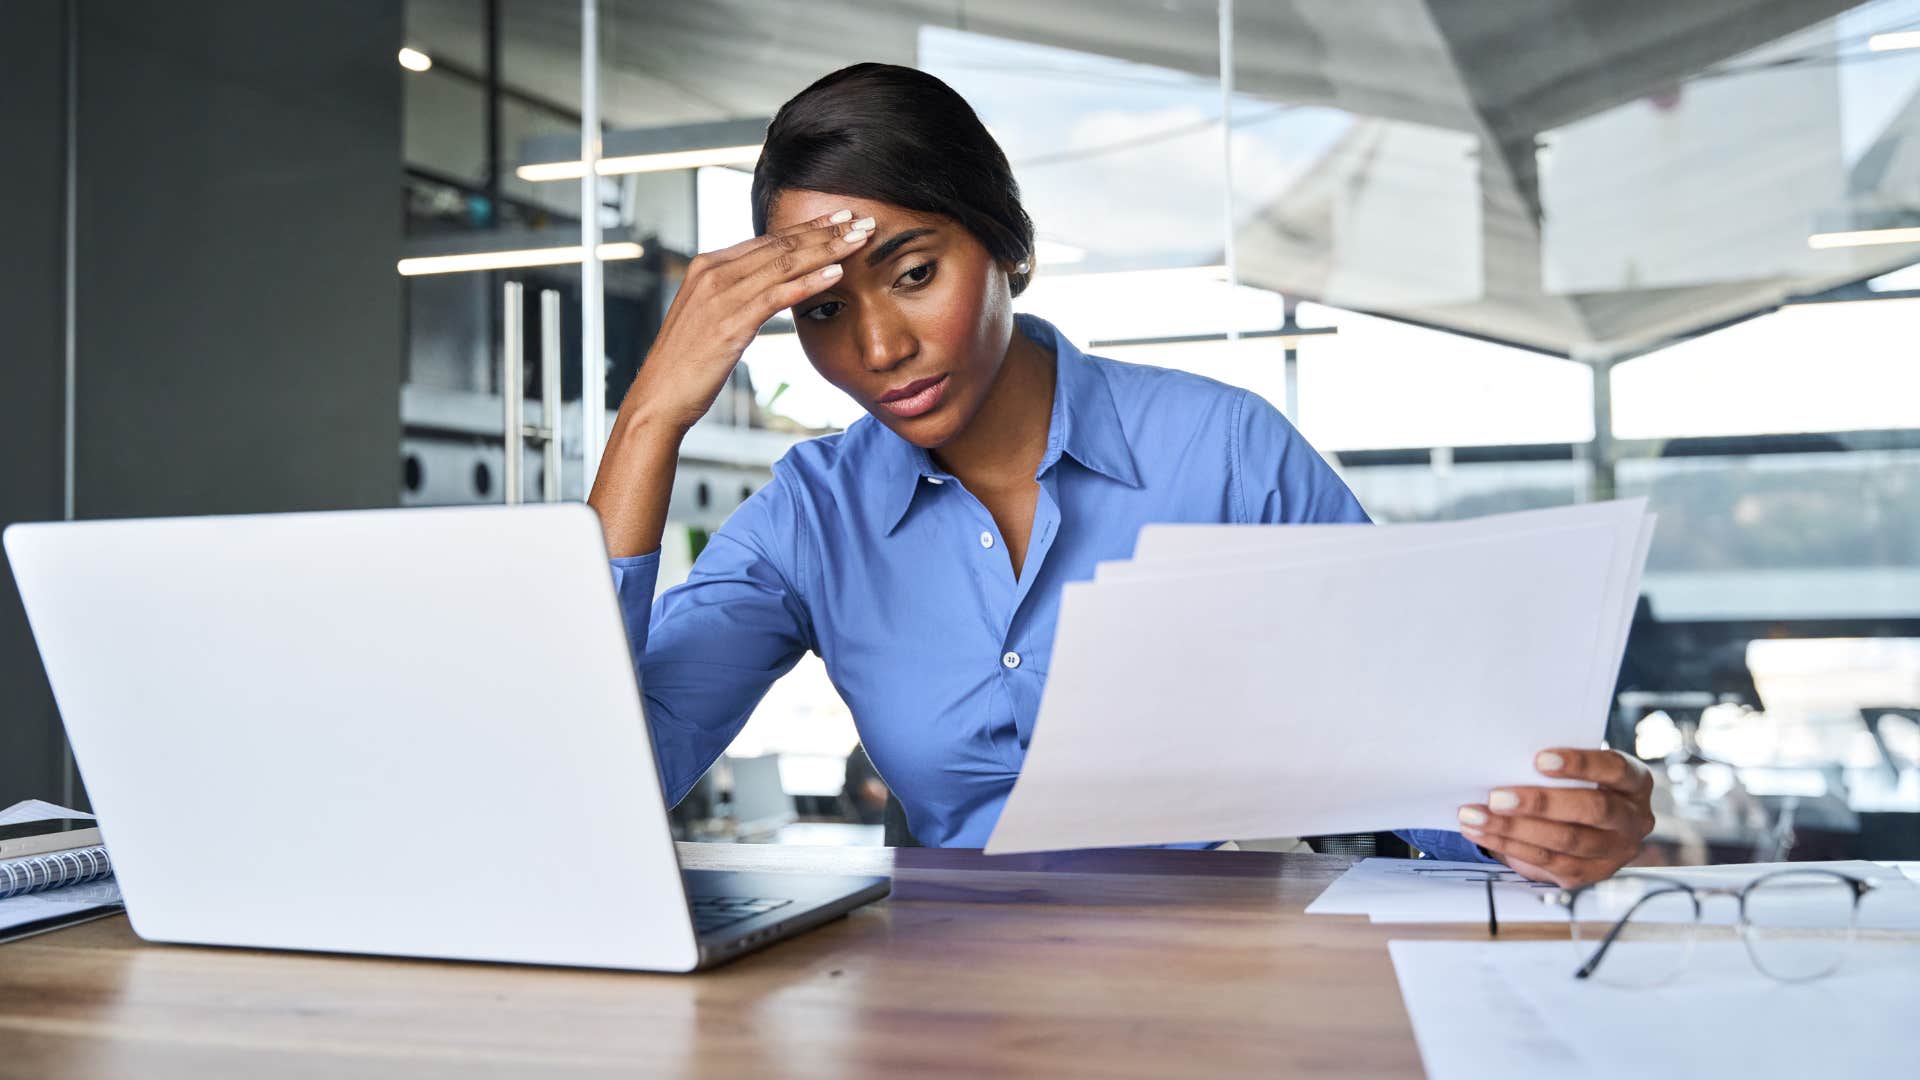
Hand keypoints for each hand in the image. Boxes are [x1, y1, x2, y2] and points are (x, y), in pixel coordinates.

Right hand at [622, 208, 874, 433]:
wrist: (660, 396)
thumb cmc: (688, 362)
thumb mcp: (711, 316)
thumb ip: (736, 294)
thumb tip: (768, 285)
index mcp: (708, 265)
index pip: (767, 239)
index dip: (807, 227)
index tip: (839, 218)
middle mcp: (713, 272)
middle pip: (780, 245)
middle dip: (825, 231)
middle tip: (861, 220)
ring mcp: (720, 296)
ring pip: (783, 264)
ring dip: (826, 250)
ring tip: (859, 240)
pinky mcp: (731, 322)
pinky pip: (777, 296)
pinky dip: (808, 283)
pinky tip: (836, 274)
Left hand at [1456, 749, 1654, 888]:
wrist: (1586, 822)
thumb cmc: (1575, 785)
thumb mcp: (1577, 771)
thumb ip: (1555, 767)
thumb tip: (1504, 760)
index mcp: (1635, 783)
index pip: (1615, 769)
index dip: (1580, 764)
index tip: (1539, 760)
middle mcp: (1633, 820)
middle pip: (1592, 810)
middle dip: (1540, 803)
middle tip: (1496, 797)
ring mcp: (1615, 852)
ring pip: (1567, 841)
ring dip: (1514, 829)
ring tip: (1476, 816)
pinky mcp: (1590, 875)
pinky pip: (1549, 863)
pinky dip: (1511, 847)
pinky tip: (1484, 834)